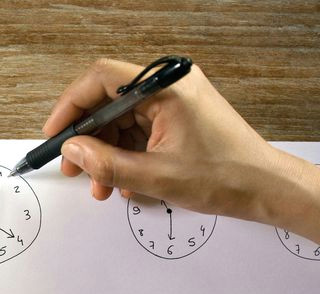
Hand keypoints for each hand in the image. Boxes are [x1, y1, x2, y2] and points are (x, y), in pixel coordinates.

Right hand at [43, 58, 319, 241]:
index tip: (56, 131)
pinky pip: (136, 131)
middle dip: (86, 137)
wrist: (264, 189)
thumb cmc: (226, 175)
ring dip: (104, 153)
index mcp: (166, 87)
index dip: (72, 104)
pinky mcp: (175, 119)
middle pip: (108, 101)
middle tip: (72, 165)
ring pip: (119, 121)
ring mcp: (172, 102)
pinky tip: (122, 181)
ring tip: (99, 184)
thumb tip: (73, 150)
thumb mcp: (155, 176)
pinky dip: (123, 155)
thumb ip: (107, 163)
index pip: (102, 78)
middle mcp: (168, 87)